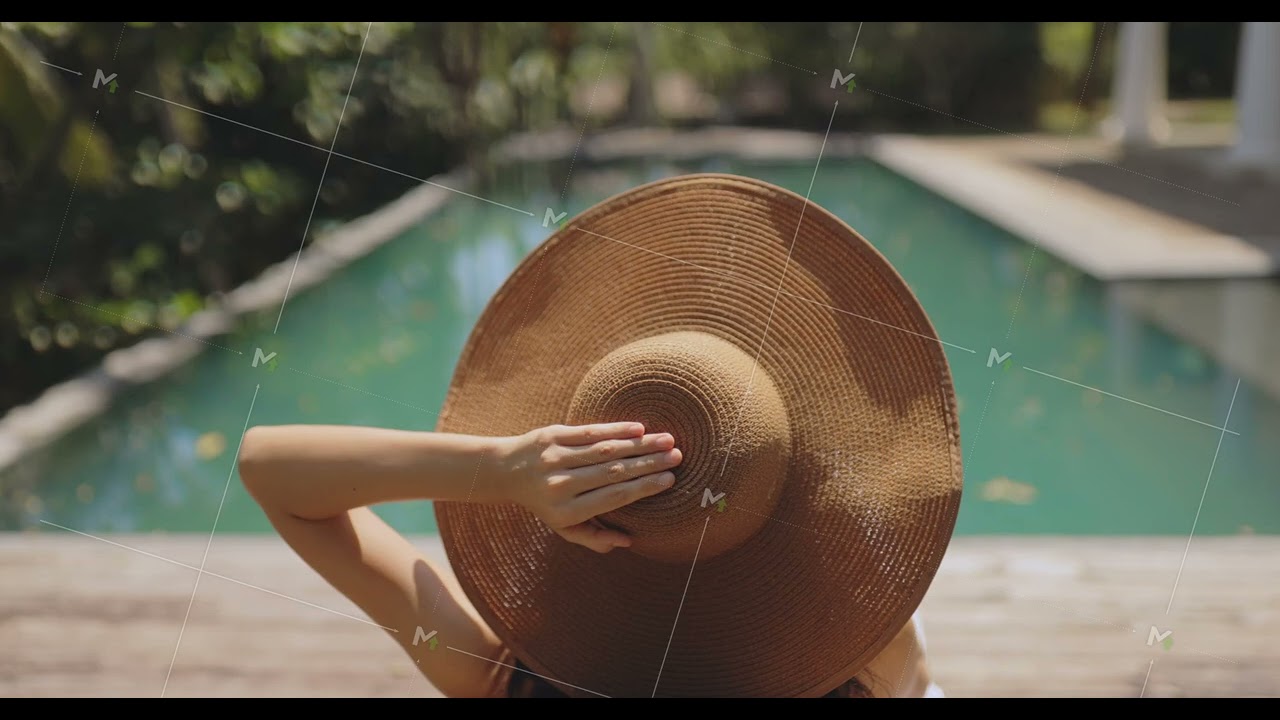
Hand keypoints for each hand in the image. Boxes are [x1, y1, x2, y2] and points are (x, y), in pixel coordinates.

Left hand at [493, 422, 682, 552]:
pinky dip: (616, 429)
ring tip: (667, 440)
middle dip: (649, 463)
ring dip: (639, 444)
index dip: (643, 487)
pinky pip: (589, 432)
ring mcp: (555, 458)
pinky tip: (639, 428)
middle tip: (677, 457)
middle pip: (614, 472)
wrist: (506, 471)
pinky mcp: (552, 436)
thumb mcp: (564, 527)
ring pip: (605, 450)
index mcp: (566, 511)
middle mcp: (560, 485)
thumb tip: (627, 542)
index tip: (669, 479)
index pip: (613, 497)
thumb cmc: (545, 503)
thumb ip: (594, 538)